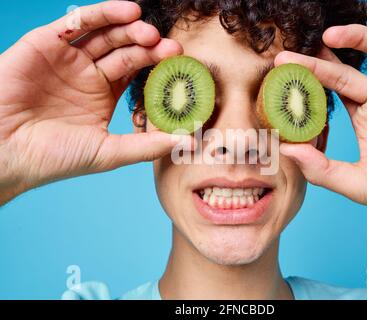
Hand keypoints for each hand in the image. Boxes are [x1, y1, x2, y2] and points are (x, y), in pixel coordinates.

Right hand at [0, 1, 190, 203]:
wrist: (5, 152)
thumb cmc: (53, 157)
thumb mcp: (107, 152)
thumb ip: (146, 145)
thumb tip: (185, 142)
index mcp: (102, 95)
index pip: (136, 72)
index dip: (157, 66)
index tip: (180, 64)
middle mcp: (87, 74)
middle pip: (125, 50)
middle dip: (148, 46)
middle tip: (170, 46)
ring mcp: (67, 58)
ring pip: (104, 34)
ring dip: (128, 28)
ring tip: (149, 30)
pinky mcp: (45, 44)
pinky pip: (75, 24)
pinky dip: (100, 15)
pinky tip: (126, 13)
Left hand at [276, 0, 366, 245]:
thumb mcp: (360, 184)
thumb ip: (322, 169)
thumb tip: (285, 150)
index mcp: (366, 118)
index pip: (332, 90)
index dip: (309, 79)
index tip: (282, 70)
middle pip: (349, 68)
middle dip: (321, 59)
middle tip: (292, 53)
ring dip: (357, 36)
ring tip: (328, 36)